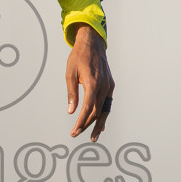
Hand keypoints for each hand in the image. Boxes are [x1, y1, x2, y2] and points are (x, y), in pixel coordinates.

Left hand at [64, 23, 113, 141]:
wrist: (92, 44)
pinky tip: (100, 124)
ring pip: (105, 110)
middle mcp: (104, 86)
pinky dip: (104, 114)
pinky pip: (108, 103)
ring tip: (93, 137)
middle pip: (97, 112)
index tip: (74, 131)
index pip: (87, 109)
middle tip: (76, 134)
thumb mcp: (70, 74)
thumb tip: (70, 111)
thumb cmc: (78, 57)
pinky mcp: (110, 85)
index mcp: (93, 83)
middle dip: (87, 125)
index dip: (80, 122)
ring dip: (99, 124)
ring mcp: (109, 86)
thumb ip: (72, 94)